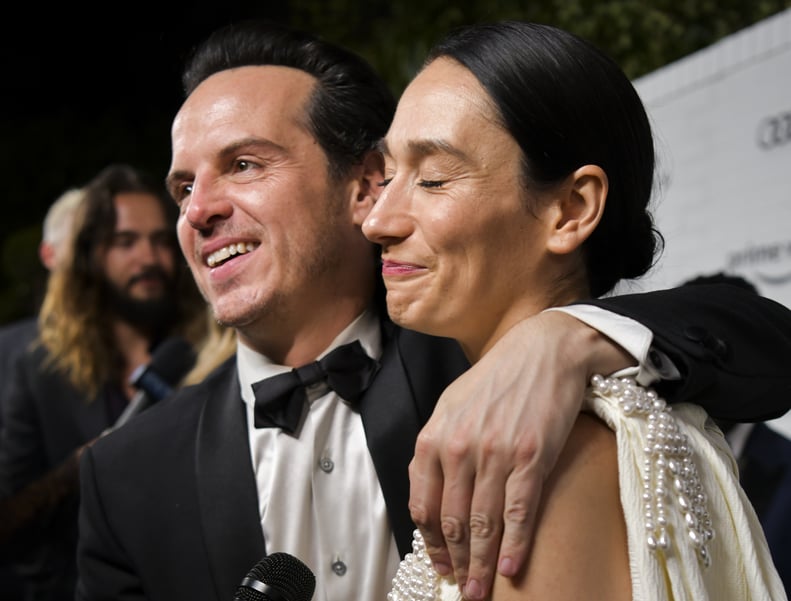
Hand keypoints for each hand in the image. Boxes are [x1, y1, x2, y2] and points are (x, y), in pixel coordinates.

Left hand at [408, 310, 634, 599]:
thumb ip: (435, 447)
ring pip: (482, 522)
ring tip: (480, 591)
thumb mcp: (451, 405)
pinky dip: (514, 544)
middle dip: (455, 562)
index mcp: (435, 436)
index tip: (439, 564)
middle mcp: (460, 448)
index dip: (430, 542)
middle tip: (461, 590)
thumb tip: (428, 491)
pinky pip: (518, 510)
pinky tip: (512, 568)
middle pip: (452, 521)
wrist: (543, 350)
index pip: (424, 504)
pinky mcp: (530, 456)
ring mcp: (495, 453)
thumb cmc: (496, 379)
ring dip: (481, 564)